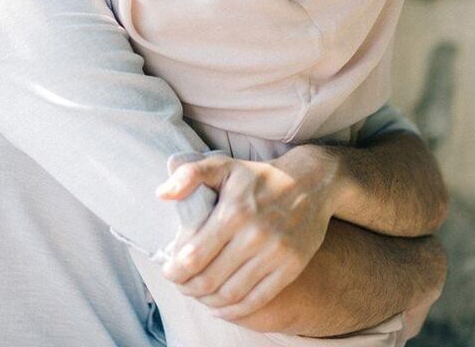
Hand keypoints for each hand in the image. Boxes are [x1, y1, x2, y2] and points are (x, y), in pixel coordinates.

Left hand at [156, 145, 342, 320]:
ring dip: (208, 301)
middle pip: (210, 279)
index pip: (193, 256)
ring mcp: (275, 254)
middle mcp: (255, 235)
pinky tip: (222, 307)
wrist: (312, 183)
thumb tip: (161, 194)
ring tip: (198, 295)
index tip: (168, 271)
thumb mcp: (224, 165)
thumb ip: (189, 174)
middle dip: (188, 288)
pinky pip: (257, 299)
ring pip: (232, 294)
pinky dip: (235, 310)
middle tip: (181, 285)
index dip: (175, 270)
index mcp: (234, 211)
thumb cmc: (259, 176)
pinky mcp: (291, 267)